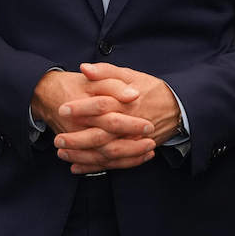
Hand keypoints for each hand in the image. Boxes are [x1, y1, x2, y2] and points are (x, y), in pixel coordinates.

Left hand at [51, 63, 183, 173]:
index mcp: (127, 103)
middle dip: (77, 139)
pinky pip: (113, 164)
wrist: (177, 109)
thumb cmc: (151, 90)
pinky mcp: (134, 151)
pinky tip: (76, 167)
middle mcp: (130, 125)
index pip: (101, 105)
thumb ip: (106, 72)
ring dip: (83, 156)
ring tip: (62, 154)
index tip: (63, 108)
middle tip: (57, 139)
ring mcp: (133, 141)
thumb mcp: (131, 75)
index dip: (81, 108)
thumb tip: (84, 68)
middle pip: (101, 135)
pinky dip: (94, 167)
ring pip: (106, 154)